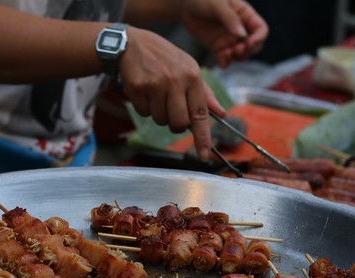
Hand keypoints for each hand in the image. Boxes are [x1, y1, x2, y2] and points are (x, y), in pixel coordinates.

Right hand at [118, 28, 224, 159]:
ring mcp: (156, 85)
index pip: (200, 114)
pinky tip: (144, 92)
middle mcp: (176, 81)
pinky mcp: (139, 88)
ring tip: (156, 95)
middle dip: (175, 124)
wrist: (132, 44)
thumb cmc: (164, 58)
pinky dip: (144, 107)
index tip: (204, 155)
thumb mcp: (188, 68)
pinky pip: (144, 113)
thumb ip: (204, 93)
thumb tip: (221, 112)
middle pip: (178, 123)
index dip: (202, 137)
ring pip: (160, 120)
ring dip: (158, 114)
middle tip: (171, 112)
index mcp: (193, 77)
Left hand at [181, 0, 268, 67]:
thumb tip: (242, 35)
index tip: (249, 43)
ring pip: (241, 55)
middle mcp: (241, 29)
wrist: (185, 6)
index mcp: (245, 15)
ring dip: (237, 58)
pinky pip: (225, 59)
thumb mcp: (218, 5)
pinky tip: (222, 63)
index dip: (258, 38)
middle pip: (254, 46)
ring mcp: (229, 40)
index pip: (261, 30)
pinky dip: (225, 63)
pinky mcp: (218, 48)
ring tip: (226, 54)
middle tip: (235, 50)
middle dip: (248, 51)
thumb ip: (230, 19)